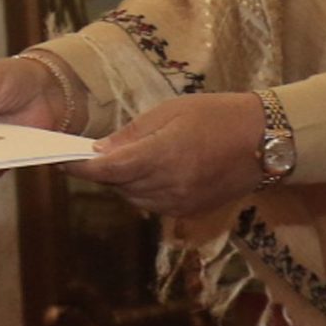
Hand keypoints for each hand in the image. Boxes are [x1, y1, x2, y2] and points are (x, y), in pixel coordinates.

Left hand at [66, 92, 265, 216]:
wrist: (266, 141)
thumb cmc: (217, 115)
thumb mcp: (170, 112)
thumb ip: (132, 135)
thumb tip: (99, 151)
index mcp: (162, 156)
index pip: (107, 170)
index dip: (79, 167)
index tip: (59, 160)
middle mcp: (168, 186)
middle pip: (117, 186)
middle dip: (103, 171)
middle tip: (92, 153)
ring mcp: (179, 204)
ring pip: (133, 198)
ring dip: (123, 182)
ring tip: (128, 159)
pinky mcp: (189, 213)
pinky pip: (152, 205)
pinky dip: (144, 190)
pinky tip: (152, 172)